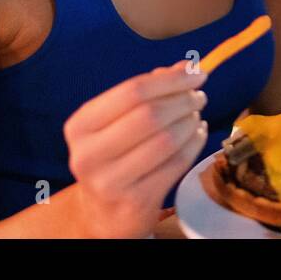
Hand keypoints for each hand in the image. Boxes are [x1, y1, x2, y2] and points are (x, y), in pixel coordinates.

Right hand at [62, 62, 209, 237]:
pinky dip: (194, 144)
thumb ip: (149, 91)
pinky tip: (197, 135)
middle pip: (150, 115)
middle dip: (183, 100)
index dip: (170, 80)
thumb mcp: (118, 122)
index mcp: (80, 126)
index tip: (196, 73)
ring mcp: (110, 182)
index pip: (132, 92)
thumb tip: (186, 67)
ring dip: (191, 122)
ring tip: (197, 117)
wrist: (104, 212)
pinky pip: (177, 164)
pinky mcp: (134, 201)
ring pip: (166, 140)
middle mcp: (88, 155)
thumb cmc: (115, 155)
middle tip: (200, 97)